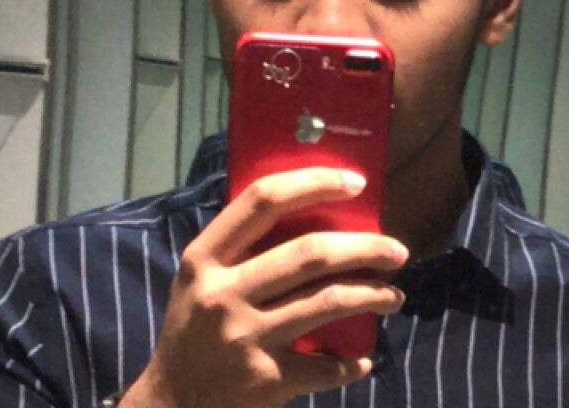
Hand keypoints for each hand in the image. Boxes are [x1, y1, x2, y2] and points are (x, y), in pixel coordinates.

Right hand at [122, 167, 407, 407]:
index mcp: (206, 257)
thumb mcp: (201, 275)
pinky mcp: (266, 381)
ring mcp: (245, 338)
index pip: (264, 201)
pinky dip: (352, 362)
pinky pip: (325, 365)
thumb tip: (310, 207)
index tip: (355, 182)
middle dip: (365, 248)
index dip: (314, 183)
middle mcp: (224, 293)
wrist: (171, 402)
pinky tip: (363, 357)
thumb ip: (240, 245)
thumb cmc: (194, 324)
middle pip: (309, 254)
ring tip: (395, 295)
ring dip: (373, 296)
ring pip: (328, 303)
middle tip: (397, 251)